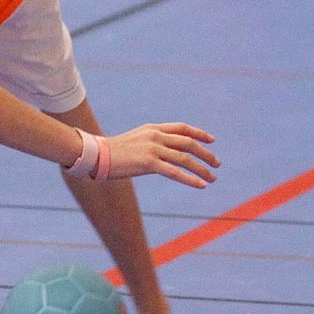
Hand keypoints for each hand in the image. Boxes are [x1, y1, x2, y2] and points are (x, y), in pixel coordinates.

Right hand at [106, 123, 220, 188]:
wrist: (96, 155)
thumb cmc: (113, 151)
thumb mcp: (136, 140)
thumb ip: (152, 142)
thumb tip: (166, 152)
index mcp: (152, 128)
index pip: (182, 128)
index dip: (199, 133)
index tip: (211, 140)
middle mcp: (155, 136)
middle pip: (188, 143)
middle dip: (206, 154)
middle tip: (217, 163)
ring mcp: (152, 149)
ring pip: (185, 159)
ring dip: (202, 169)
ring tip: (213, 178)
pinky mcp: (148, 163)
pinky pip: (175, 172)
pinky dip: (191, 179)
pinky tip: (201, 185)